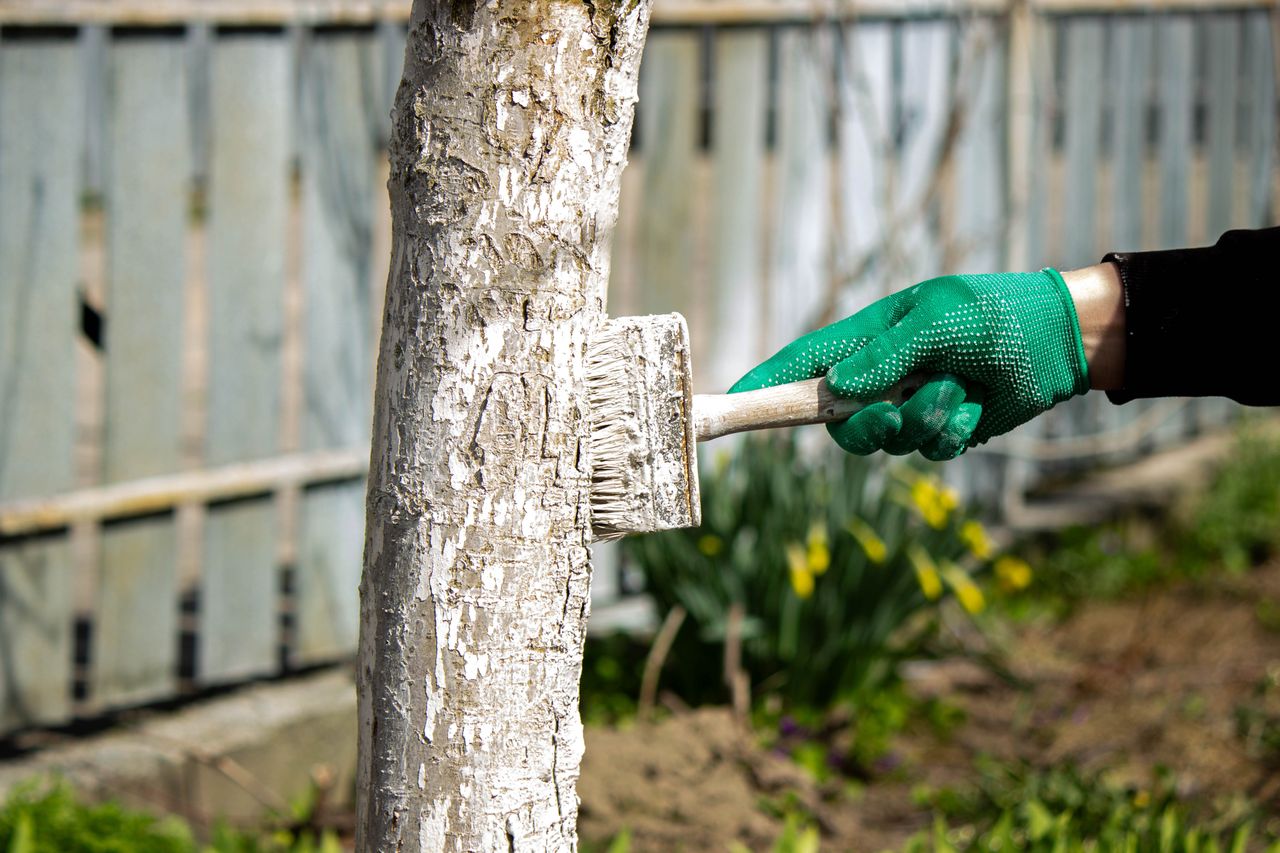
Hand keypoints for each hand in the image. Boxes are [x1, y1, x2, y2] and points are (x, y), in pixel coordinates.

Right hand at [729, 270, 1091, 458]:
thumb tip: (835, 388)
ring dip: (922, 422)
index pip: (805, 363)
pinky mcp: (941, 428)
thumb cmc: (996, 315)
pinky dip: (949, 435)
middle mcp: (882, 374)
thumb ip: (886, 356)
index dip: (767, 382)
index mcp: (869, 338)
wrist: (1062, 342)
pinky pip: (926, 452)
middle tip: (892, 415)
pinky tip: (972, 411)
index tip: (734, 402)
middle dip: (864, 425)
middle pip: (838, 420)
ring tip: (957, 393)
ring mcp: (911, 403)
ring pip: (887, 440)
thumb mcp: (939, 322)